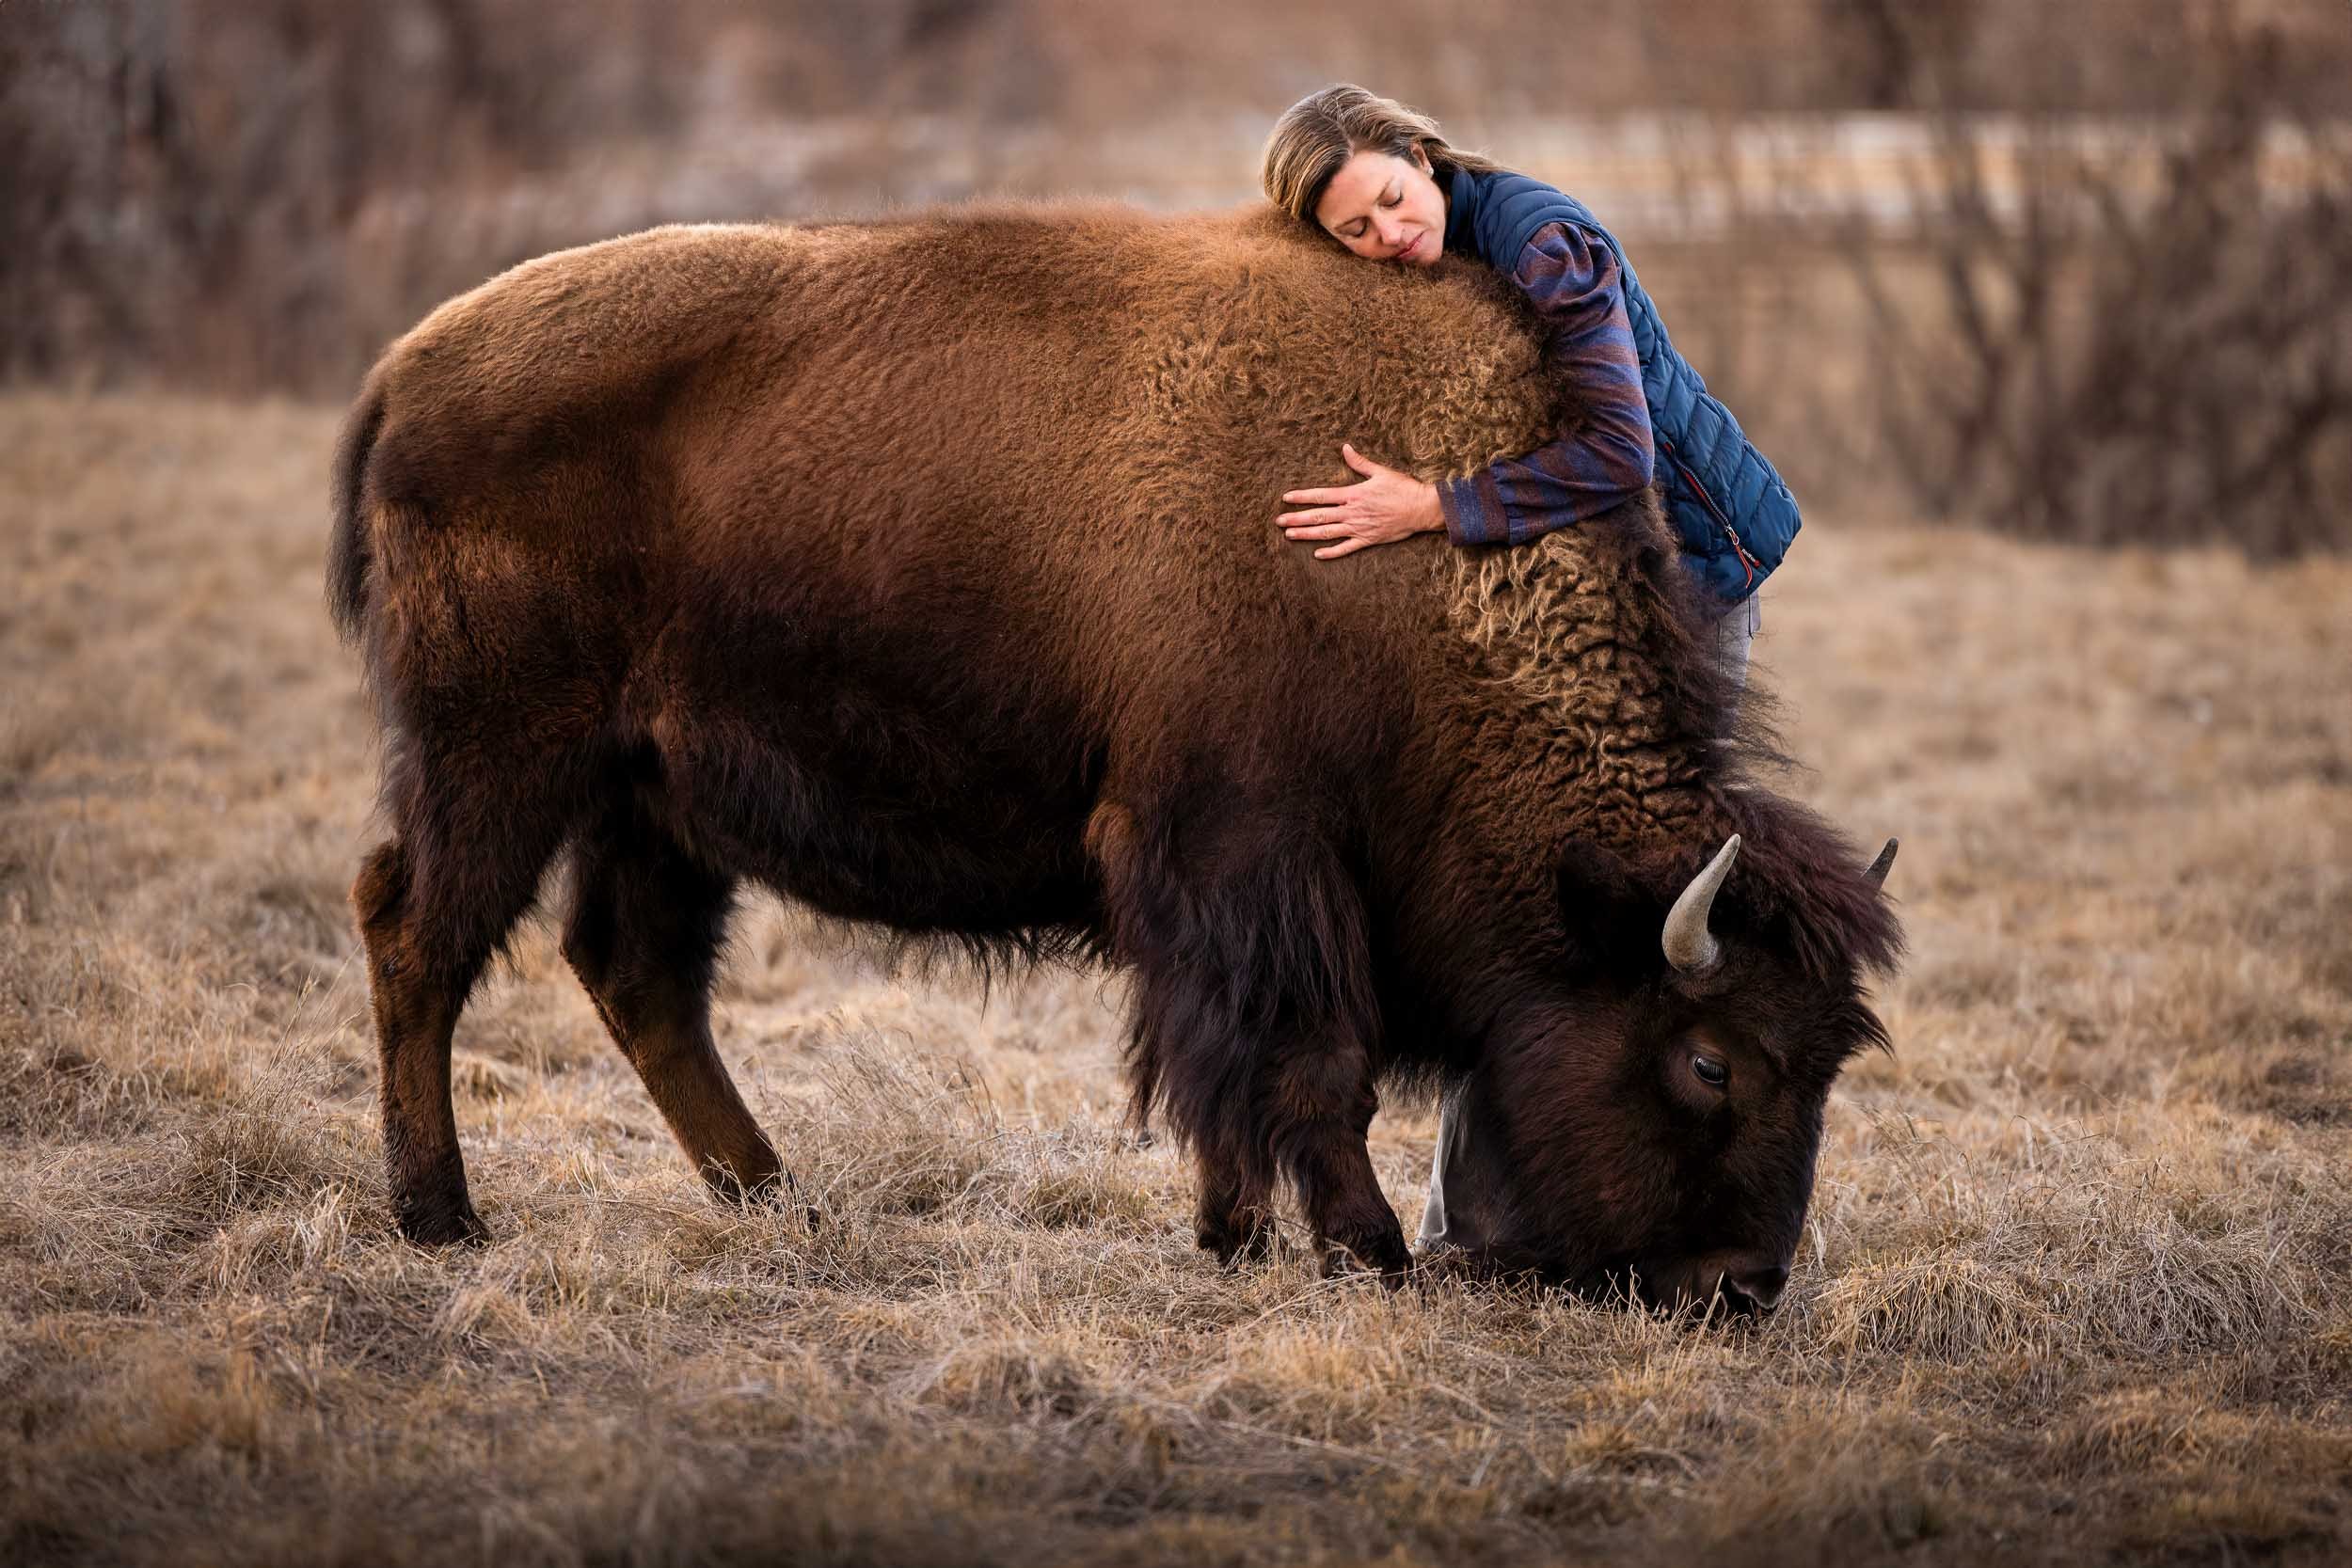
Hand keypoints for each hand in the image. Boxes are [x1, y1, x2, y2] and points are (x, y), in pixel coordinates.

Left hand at [1278, 443, 1443, 559]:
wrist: (1421, 508)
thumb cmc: (1403, 488)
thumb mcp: (1380, 472)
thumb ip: (1360, 462)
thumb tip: (1345, 448)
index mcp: (1353, 494)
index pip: (1321, 496)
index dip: (1301, 497)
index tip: (1285, 499)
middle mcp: (1352, 512)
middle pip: (1318, 516)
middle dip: (1296, 519)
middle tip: (1279, 522)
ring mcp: (1359, 528)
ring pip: (1327, 533)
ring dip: (1307, 535)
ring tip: (1289, 536)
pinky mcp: (1368, 539)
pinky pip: (1346, 548)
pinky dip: (1332, 552)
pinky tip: (1318, 554)